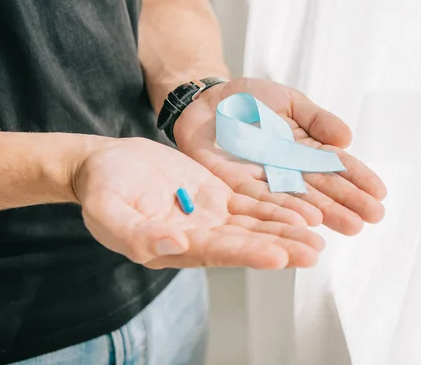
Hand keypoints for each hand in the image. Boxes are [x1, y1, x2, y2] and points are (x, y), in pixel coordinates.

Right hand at [73, 136, 322, 268]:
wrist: (106, 164)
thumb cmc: (101, 187)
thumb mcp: (107, 210)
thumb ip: (135, 232)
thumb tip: (173, 245)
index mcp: (175, 245)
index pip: (218, 251)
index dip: (249, 253)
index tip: (279, 256)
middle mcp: (200, 235)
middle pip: (247, 242)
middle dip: (282, 246)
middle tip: (315, 251)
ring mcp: (212, 216)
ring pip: (256, 224)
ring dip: (287, 229)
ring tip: (320, 234)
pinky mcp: (218, 195)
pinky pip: (253, 202)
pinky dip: (277, 205)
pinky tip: (302, 210)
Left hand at [174, 78, 386, 235]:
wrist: (207, 100)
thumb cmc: (251, 99)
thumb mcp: (290, 101)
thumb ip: (317, 120)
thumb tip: (348, 139)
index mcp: (305, 149)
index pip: (337, 166)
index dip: (359, 179)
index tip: (380, 194)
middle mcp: (289, 169)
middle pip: (323, 188)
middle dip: (349, 202)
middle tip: (374, 217)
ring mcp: (266, 179)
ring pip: (299, 199)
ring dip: (326, 213)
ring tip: (351, 225)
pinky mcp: (237, 185)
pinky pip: (263, 199)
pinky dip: (286, 210)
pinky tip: (308, 221)